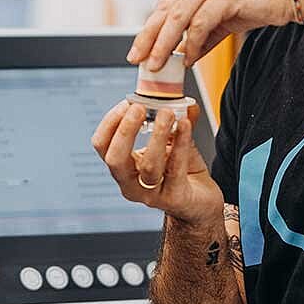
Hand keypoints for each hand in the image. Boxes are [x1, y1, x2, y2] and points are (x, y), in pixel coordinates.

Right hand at [91, 102, 223, 227]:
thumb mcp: (173, 144)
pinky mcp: (174, 198)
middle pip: (115, 159)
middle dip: (125, 131)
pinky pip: (175, 169)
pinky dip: (181, 144)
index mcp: (123, 168)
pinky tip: (185, 125)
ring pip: (148, 166)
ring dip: (157, 135)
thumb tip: (182, 100)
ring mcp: (151, 195)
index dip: (110, 123)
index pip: (103, 145)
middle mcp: (131, 183)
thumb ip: (175, 123)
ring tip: (168, 114)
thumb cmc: (182, 173)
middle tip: (139, 108)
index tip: (127, 103)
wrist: (201, 204)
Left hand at [128, 0, 292, 70]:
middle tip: (137, 58)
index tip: (139, 47)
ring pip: (178, 17)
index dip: (150, 27)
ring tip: (157, 64)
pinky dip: (191, 44)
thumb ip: (200, 33)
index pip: (165, 2)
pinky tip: (188, 59)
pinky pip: (200, 24)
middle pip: (166, 8)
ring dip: (165, 44)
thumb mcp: (222, 16)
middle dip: (149, 37)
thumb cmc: (258, 1)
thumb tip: (181, 55)